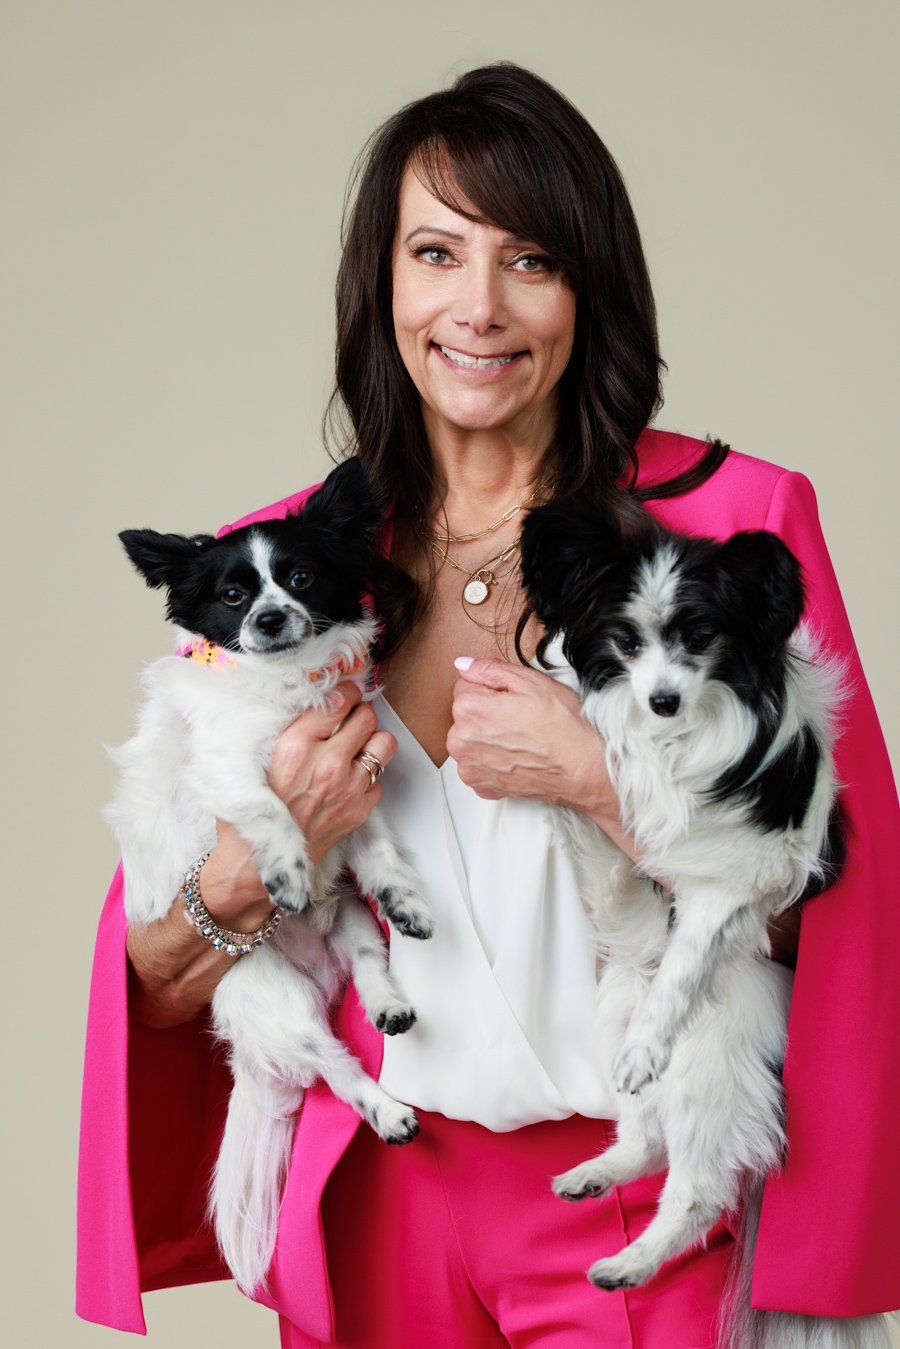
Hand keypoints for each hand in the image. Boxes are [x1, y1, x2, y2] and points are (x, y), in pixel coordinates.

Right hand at [126, 681, 397, 1028]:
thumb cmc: (247, 815)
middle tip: (347, 722)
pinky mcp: (359, 809)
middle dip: (358, 715)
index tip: (340, 697)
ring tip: (357, 747)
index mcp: (294, 744)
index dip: (343, 693)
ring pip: (384, 742)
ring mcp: (347, 786)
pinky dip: (369, 777)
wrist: (255, 868)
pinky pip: (380, 778)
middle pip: (367, 715)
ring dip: (372, 741)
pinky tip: (348, 781)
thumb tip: (308, 704)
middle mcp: (325, 761)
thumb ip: (285, 730)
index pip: (339, 699)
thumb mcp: (252, 760)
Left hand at [447, 657, 618, 819]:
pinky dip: (492, 760)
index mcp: (469, 709)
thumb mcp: (530, 681)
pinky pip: (478, 764)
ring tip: (520, 739)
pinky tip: (516, 756)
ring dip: (487, 737)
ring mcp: (470, 767)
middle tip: (520, 718)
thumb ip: (489, 669)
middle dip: (486, 712)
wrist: (584, 769)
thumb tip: (465, 665)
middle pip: (465, 714)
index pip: (465, 686)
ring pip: (471, 739)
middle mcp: (461, 741)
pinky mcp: (481, 786)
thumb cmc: (563, 727)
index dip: (492, 688)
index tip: (512, 699)